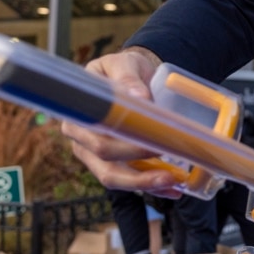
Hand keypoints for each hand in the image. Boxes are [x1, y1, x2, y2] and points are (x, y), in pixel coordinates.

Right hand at [61, 47, 181, 197]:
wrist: (129, 75)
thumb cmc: (121, 69)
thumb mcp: (122, 64)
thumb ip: (128, 78)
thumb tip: (138, 97)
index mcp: (79, 117)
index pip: (98, 141)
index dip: (124, 150)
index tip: (150, 148)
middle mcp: (82, 140)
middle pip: (106, 167)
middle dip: (139, 174)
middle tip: (170, 172)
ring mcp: (96, 155)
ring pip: (117, 179)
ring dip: (146, 185)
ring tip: (174, 184)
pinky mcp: (114, 162)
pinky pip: (129, 179)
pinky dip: (151, 185)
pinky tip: (173, 188)